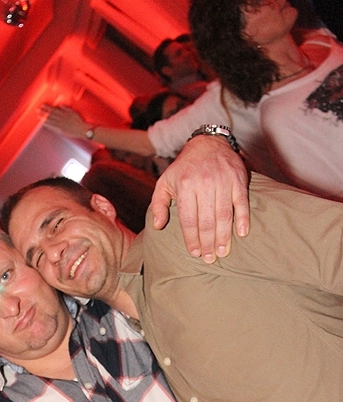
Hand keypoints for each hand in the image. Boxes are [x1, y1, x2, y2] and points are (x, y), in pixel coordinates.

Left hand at [41, 104, 87, 138]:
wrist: (82, 129)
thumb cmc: (79, 121)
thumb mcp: (74, 112)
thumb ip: (67, 108)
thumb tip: (61, 105)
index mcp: (64, 113)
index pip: (54, 109)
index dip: (48, 107)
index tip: (42, 105)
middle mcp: (62, 118)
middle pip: (51, 114)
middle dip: (44, 112)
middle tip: (37, 109)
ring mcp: (61, 124)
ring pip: (51, 120)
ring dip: (44, 118)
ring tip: (38, 115)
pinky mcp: (61, 130)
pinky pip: (53, 127)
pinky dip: (48, 125)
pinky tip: (43, 123)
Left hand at [150, 135, 249, 262]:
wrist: (208, 143)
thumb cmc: (184, 168)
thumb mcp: (165, 182)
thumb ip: (159, 204)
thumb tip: (158, 226)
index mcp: (185, 186)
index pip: (188, 219)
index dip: (191, 238)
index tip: (194, 253)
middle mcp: (204, 183)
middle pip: (206, 220)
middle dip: (207, 242)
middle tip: (209, 258)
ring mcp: (223, 181)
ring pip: (224, 214)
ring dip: (224, 236)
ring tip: (222, 252)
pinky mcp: (238, 179)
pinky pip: (242, 202)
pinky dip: (244, 218)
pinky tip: (242, 233)